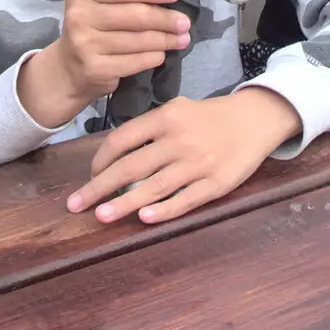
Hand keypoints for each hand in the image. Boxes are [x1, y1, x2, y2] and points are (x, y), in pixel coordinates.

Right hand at [16, 0, 190, 128]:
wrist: (69, 67)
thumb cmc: (92, 23)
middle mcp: (79, 15)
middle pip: (135, 15)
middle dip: (165, 18)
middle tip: (185, 22)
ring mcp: (85, 44)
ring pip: (139, 40)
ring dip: (166, 39)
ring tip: (182, 38)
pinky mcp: (96, 69)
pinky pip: (136, 61)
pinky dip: (154, 57)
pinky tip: (162, 54)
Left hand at [67, 89, 301, 224]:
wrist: (254, 119)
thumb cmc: (209, 117)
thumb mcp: (178, 109)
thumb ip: (149, 129)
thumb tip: (115, 154)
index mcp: (166, 117)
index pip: (122, 139)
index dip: (100, 160)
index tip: (90, 175)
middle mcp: (179, 139)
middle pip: (130, 166)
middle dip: (98, 187)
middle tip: (75, 205)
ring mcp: (198, 163)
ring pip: (153, 187)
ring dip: (124, 204)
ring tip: (101, 216)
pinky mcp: (216, 183)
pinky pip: (186, 200)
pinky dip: (165, 210)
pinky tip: (145, 219)